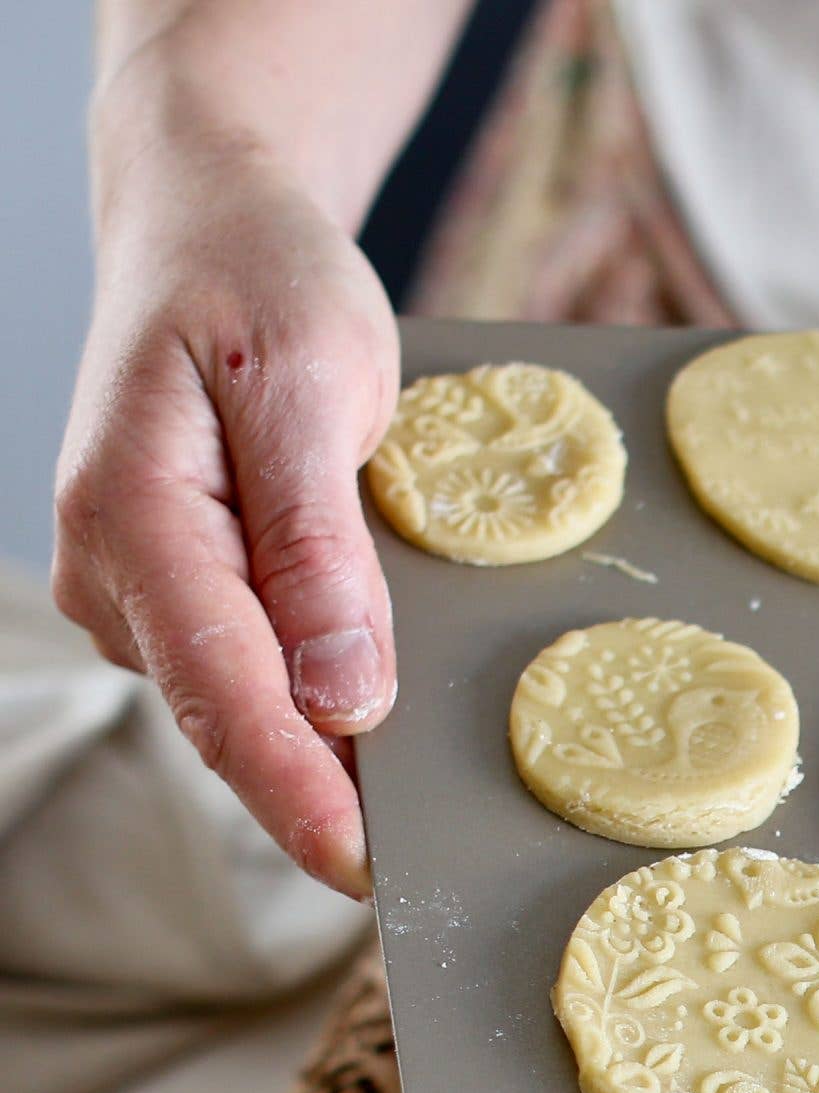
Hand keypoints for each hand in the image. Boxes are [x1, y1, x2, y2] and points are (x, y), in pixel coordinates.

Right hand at [53, 136, 399, 898]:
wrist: (209, 221)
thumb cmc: (262, 280)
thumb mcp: (312, 384)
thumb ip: (319, 544)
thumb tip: (341, 693)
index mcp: (132, 513)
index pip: (223, 691)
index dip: (296, 790)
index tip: (361, 865)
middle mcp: (111, 570)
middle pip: (231, 720)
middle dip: (324, 797)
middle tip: (428, 864)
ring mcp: (135, 593)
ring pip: (245, 708)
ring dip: (331, 752)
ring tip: (421, 793)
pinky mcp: (176, 599)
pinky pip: (254, 675)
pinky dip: (320, 700)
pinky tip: (378, 713)